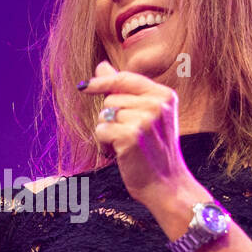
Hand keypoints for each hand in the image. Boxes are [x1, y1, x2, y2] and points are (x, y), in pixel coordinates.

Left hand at [81, 60, 204, 210]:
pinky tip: (119, 154)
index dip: (103, 81)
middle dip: (111, 118)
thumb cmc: (154, 151)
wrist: (166, 184)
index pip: (125, 78)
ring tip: (125, 146)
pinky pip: (100, 131)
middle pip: (111, 98)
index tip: (85, 86)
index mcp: (164, 95)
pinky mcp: (131, 136)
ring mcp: (145, 120)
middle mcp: (156, 104)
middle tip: (128, 136)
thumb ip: (126, 90)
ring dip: (107, 132)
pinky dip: (104, 144)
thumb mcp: (147, 116)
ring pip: (104, 115)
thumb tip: (102, 66)